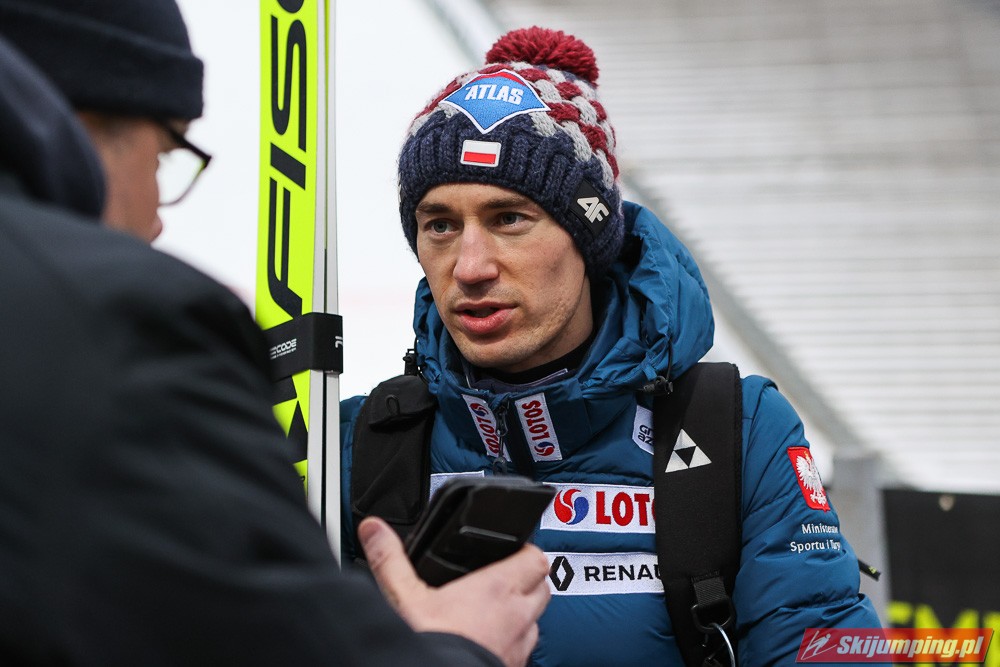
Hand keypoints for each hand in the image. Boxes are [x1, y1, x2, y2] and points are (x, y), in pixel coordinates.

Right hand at [359, 517, 549, 666]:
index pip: (535, 558)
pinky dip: (512, 645)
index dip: (525, 551)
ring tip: (495, 614)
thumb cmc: (431, 646)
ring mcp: (519, 647)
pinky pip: (524, 652)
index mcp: (498, 589)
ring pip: (536, 622)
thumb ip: (390, 559)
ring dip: (522, 616)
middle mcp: (517, 617)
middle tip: (503, 580)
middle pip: (542, 588)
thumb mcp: (403, 596)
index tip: (511, 551)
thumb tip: (374, 530)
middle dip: (527, 582)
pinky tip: (488, 644)